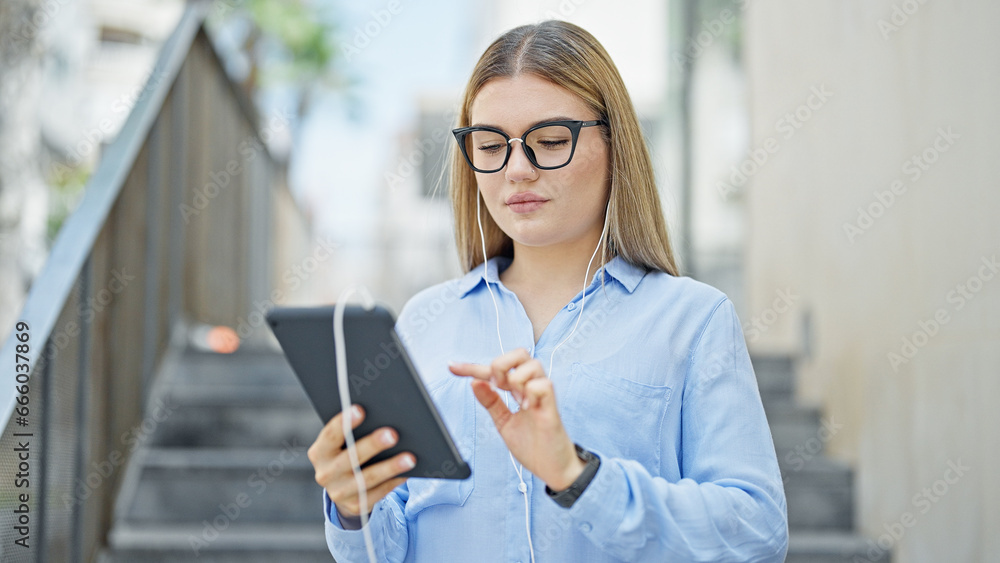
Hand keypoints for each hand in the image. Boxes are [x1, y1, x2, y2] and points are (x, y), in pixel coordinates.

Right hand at [307, 404, 415, 517]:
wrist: (342, 488)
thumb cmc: (346, 453)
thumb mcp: (342, 444)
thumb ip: (352, 432)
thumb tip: (382, 416)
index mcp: (319, 453)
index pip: (330, 435)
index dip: (344, 423)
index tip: (360, 409)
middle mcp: (325, 474)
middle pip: (350, 458)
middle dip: (372, 445)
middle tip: (392, 434)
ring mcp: (339, 492)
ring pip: (367, 478)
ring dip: (390, 467)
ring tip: (410, 458)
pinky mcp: (355, 505)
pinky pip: (378, 492)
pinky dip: (394, 481)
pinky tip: (407, 472)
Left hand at [449, 348, 585, 490]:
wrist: (552, 469)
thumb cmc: (533, 445)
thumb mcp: (503, 422)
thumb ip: (491, 402)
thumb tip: (474, 383)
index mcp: (519, 390)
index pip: (495, 370)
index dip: (472, 367)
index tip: (452, 367)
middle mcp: (531, 388)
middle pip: (519, 354)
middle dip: (500, 365)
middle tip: (496, 387)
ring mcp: (542, 396)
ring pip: (532, 364)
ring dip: (516, 380)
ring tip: (516, 401)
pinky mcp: (552, 407)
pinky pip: (543, 384)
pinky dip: (530, 392)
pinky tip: (527, 408)